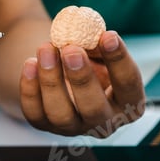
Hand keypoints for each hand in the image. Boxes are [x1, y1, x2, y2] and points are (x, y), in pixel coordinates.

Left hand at [20, 31, 144, 136]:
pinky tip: (30, 63)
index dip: (119, 60)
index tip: (108, 36)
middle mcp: (104, 122)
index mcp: (129, 102)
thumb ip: (99, 43)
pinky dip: (30, 88)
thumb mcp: (103, 50)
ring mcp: (74, 128)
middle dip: (82, 78)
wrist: (67, 73)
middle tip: (71, 49)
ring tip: (46, 48)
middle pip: (94, 108)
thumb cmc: (94, 60)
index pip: (128, 84)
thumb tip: (90, 33)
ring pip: (61, 114)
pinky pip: (35, 113)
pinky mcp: (46, 125)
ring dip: (51, 80)